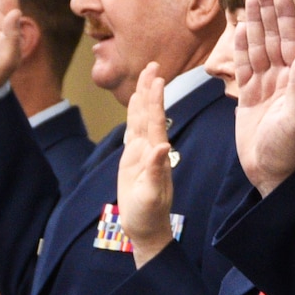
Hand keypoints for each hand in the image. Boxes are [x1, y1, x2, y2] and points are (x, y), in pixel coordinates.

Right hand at [117, 63, 177, 266]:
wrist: (147, 228)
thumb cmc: (149, 214)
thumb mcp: (152, 195)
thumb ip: (156, 170)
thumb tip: (161, 147)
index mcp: (156, 154)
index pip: (155, 120)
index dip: (155, 99)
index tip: (157, 77)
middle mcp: (151, 149)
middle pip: (149, 113)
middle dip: (150, 90)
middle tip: (152, 65)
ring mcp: (142, 153)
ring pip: (141, 120)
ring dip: (143, 98)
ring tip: (146, 77)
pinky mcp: (133, 160)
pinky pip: (133, 132)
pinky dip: (134, 116)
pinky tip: (136, 105)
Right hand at [233, 0, 294, 196]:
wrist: (274, 176)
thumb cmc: (291, 150)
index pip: (291, 39)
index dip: (284, 14)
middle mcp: (284, 79)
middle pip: (273, 36)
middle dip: (267, 8)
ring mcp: (266, 87)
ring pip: (257, 47)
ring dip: (253, 22)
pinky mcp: (249, 99)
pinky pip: (244, 67)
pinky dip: (240, 48)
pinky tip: (239, 29)